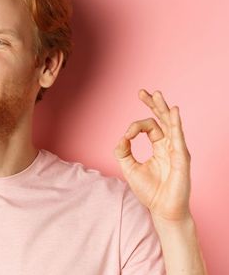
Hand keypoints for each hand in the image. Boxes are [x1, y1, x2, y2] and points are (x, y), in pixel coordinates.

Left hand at [114, 89, 191, 221]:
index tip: (126, 137)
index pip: (149, 127)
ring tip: (157, 95)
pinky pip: (179, 138)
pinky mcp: (182, 158)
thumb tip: (121, 138)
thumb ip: (123, 152)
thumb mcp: (129, 168)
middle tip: (143, 92)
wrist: (163, 210)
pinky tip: (173, 112)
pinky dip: (176, 124)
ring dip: (163, 109)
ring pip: (171, 124)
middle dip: (153, 105)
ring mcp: (177, 150)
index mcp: (159, 147)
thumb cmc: (150, 191)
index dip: (135, 128)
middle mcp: (170, 146)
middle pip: (163, 120)